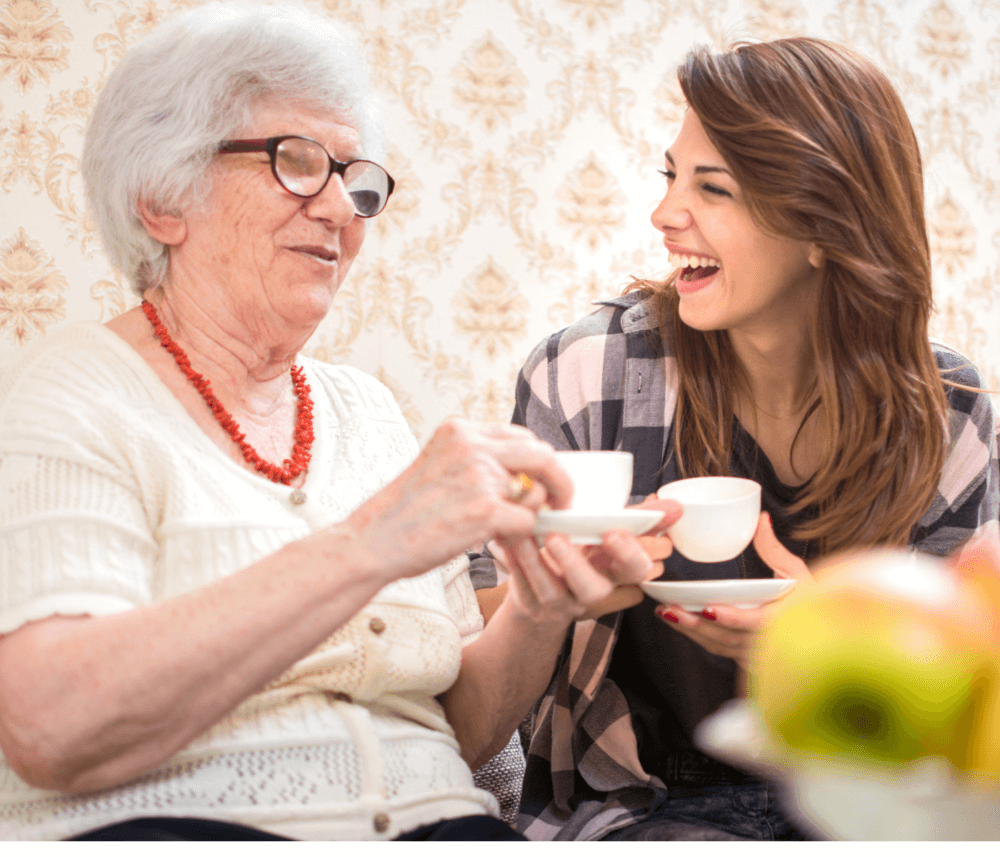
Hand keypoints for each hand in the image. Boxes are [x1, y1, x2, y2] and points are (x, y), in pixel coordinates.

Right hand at [344, 419, 572, 582]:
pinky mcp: (485, 510)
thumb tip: (522, 476)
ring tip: (515, 529)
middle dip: (559, 481)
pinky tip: (502, 543)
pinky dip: (522, 536)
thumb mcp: (437, 465)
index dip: (538, 461)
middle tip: (561, 503)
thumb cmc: (404, 513)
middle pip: (542, 454)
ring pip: (538, 492)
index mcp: (460, 430)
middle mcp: (471, 445)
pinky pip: (528, 521)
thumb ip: (476, 462)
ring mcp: (480, 476)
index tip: (542, 481)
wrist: (373, 540)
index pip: (520, 436)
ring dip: (534, 514)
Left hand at [489, 498, 682, 623]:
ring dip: (535, 559)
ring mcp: (561, 602)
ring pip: (550, 589)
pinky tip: (507, 539)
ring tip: (524, 532)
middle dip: (576, 565)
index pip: (636, 571)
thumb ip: (641, 521)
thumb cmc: (582, 558)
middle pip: (594, 590)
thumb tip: (677, 506)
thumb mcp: (610, 538)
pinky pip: (521, 585)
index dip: (629, 555)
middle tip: (558, 537)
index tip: (613, 532)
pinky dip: (513, 561)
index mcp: (616, 573)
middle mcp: (591, 592)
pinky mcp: (532, 605)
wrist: (541, 602)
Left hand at [653, 511, 813, 668]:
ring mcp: (760, 657)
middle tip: (669, 609)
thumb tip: (760, 519)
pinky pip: (720, 651)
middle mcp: (772, 644)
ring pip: (720, 646)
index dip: (731, 618)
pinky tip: (680, 623)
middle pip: (728, 638)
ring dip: (692, 632)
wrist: (823, 633)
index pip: (755, 624)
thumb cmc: (812, 601)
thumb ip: (774, 549)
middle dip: (696, 625)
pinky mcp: (749, 661)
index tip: (706, 608)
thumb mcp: (798, 573)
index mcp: (786, 621)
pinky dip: (700, 637)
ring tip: (666, 612)